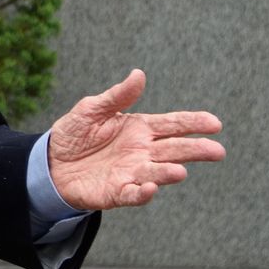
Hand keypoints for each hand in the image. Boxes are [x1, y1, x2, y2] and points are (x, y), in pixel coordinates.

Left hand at [48, 69, 224, 209]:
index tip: (215, 123)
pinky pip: (132, 194)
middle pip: (174, 150)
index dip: (194, 123)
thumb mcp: (92, 108)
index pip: (173, 125)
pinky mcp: (117, 192)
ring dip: (168, 173)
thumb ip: (117, 96)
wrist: (51, 162)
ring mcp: (132, 173)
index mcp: (140, 129)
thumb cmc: (75, 133)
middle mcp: (142, 152)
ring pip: (157, 173)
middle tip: (217, 151)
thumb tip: (139, 74)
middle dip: (196, 150)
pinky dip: (142, 193)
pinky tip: (148, 188)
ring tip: (180, 172)